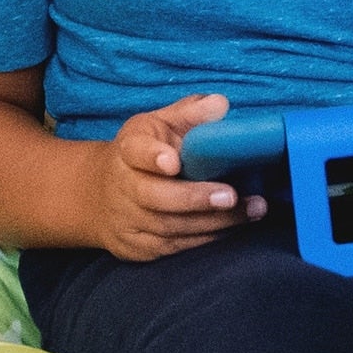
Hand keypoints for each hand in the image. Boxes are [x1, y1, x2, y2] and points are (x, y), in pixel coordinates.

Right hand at [95, 94, 265, 261]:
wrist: (101, 195)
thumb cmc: (144, 153)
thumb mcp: (162, 124)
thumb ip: (191, 114)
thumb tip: (220, 105)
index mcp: (128, 149)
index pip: (136, 151)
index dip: (153, 157)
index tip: (173, 161)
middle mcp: (123, 186)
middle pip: (155, 196)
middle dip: (195, 198)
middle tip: (231, 195)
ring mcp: (127, 220)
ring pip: (171, 226)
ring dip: (215, 221)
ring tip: (252, 210)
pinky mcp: (137, 248)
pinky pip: (175, 247)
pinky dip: (207, 238)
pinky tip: (235, 226)